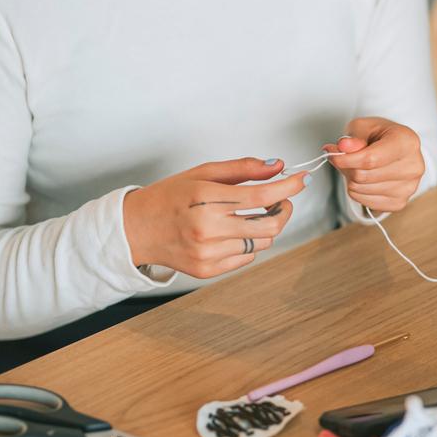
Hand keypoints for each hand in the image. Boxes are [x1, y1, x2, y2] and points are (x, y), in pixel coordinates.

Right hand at [122, 157, 308, 277]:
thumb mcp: (201, 174)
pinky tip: (229, 233)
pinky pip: (246, 258)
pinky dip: (247, 244)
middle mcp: (206, 228)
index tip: (302, 180)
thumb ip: (242, 169)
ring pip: (262, 242)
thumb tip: (278, 166)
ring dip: (265, 227)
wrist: (134, 230)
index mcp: (204, 198)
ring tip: (249, 215)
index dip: (288, 187)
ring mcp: (207, 253)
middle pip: (270, 225)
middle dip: (284, 210)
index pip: (260, 195)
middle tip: (282, 200)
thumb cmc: (168, 198)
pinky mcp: (207, 270)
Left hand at [325, 117, 424, 212]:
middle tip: (343, 157)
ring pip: (361, 189)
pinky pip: (365, 202)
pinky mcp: (400, 202)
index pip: (370, 159)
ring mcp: (409, 188)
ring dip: (350, 179)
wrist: (396, 150)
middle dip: (346, 167)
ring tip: (357, 166)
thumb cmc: (380, 136)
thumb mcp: (364, 127)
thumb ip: (354, 137)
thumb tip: (343, 147)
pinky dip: (358, 191)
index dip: (346, 159)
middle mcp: (414, 167)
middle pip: (363, 176)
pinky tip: (365, 179)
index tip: (331, 154)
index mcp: (408, 143)